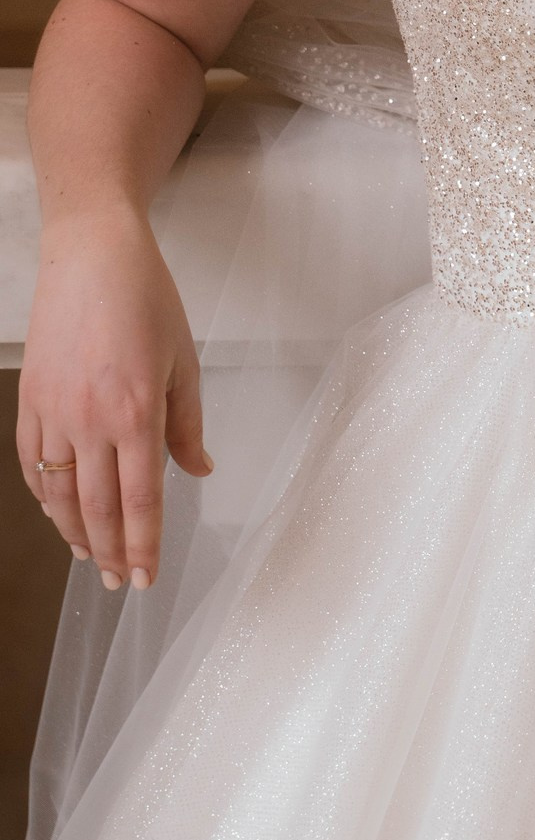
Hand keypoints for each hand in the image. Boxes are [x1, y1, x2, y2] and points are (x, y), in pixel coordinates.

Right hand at [17, 207, 211, 593]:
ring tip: (91, 559)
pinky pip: (33, 464)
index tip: (146, 579)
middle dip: (111, 552)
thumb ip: (188, 424)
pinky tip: (59, 512)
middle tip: (120, 583)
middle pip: (99, 508)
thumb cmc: (147, 300)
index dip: (144, 545)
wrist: (92, 255)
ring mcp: (54, 412)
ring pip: (60, 493)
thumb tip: (199, 471)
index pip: (140, 500)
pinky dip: (45, 496)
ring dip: (75, 533)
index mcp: (136, 413)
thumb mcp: (183, 361)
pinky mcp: (30, 400)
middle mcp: (90, 421)